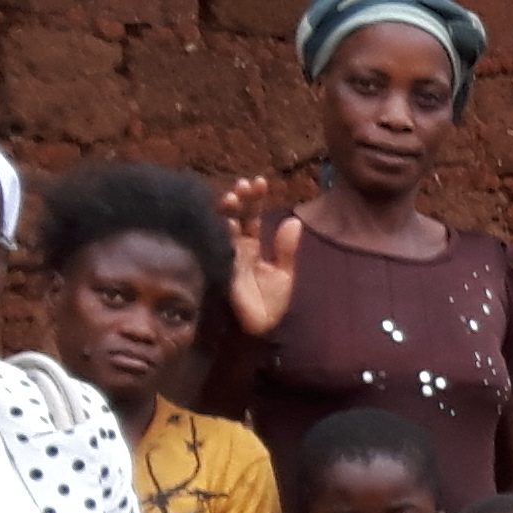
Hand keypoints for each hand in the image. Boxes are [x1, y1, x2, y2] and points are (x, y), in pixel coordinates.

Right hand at [218, 180, 301, 335]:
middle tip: (245, 185)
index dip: (255, 199)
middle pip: (235, 215)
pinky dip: (221, 231)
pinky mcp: (220, 267)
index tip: (260, 181)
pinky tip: (228, 219)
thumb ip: (287, 249)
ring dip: (227, 209)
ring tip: (234, 196)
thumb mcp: (284, 275)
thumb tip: (294, 221)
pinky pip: (217, 245)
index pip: (252, 215)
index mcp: (252, 245)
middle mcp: (236, 246)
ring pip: (222, 225)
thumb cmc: (272, 305)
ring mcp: (226, 255)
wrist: (261, 330)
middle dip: (239, 198)